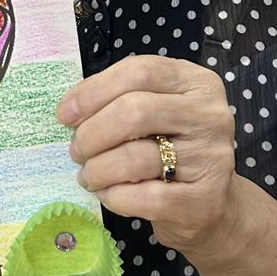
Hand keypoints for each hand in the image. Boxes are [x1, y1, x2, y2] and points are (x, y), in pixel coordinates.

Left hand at [58, 56, 237, 258]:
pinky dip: (115, 197)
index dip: (95, 90)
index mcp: (196, 82)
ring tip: (89, 175)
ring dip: (98, 169)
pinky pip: (144, 197)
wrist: (211, 204)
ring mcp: (211, 158)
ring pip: (135, 157)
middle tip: (76, 150)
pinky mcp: (204, 200)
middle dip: (92, 133)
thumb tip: (71, 109)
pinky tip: (109, 194)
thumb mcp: (156, 112)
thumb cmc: (171, 149)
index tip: (65, 114)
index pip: (140, 71)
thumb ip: (121, 99)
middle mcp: (210, 115)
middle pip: (135, 111)